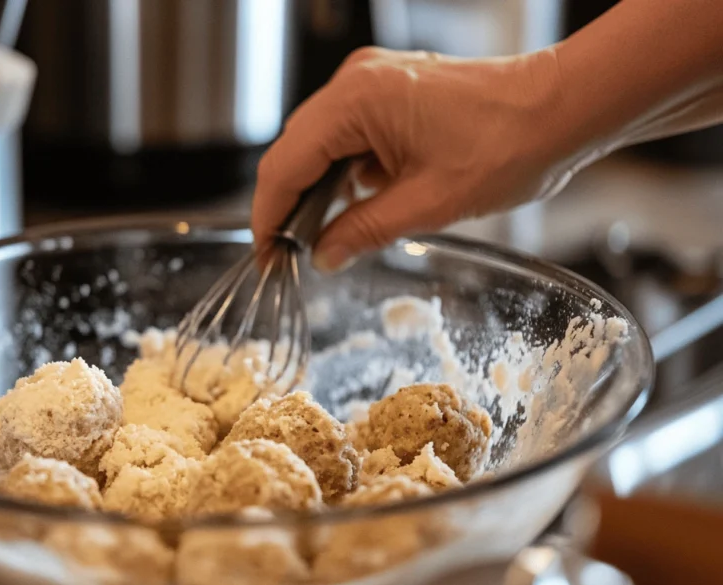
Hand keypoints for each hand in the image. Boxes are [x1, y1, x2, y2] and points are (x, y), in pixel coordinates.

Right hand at [252, 47, 570, 271]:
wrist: (563, 109)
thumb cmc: (510, 143)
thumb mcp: (428, 204)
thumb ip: (363, 231)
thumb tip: (324, 256)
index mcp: (357, 100)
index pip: (285, 164)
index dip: (269, 216)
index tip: (267, 255)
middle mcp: (356, 82)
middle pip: (295, 150)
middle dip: (290, 205)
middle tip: (291, 255)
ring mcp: (373, 82)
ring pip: (319, 145)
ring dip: (318, 190)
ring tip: (325, 237)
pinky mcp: (391, 92)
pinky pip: (347, 136)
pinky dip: (344, 173)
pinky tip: (357, 204)